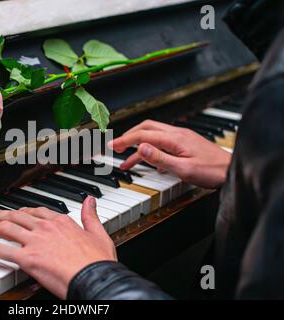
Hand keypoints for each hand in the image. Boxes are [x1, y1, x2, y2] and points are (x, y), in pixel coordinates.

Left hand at [0, 196, 116, 298]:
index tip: (15, 214)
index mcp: (61, 222)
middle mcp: (45, 228)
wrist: (94, 277)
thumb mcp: (98, 234)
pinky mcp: (27, 258)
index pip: (36, 212)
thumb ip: (90, 216)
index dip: (22, 212)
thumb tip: (90, 200)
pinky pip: (1, 251)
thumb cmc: (97, 261)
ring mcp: (35, 241)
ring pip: (4, 229)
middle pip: (15, 217)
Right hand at [108, 120, 231, 188]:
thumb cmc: (212, 171)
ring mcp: (182, 138)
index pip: (143, 135)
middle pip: (146, 128)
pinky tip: (149, 162)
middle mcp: (177, 134)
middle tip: (116, 147)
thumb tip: (140, 147)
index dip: (124, 140)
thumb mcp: (183, 169)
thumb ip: (160, 158)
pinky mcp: (185, 144)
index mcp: (174, 139)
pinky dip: (150, 150)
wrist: (231, 171)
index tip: (111, 145)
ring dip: (138, 145)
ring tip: (126, 160)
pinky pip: (162, 142)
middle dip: (128, 136)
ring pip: (153, 135)